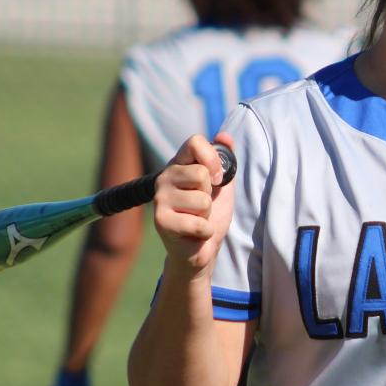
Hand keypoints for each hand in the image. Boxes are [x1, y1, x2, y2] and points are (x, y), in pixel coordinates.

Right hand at [153, 134, 235, 272]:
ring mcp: (160, 199)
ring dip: (207, 215)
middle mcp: (164, 178)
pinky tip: (194, 234)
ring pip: (202, 200)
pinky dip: (206, 232)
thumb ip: (224, 160)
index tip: (217, 177)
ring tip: (197, 219)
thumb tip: (225, 136)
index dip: (212, 158)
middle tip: (202, 206)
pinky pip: (200, 223)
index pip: (194, 142)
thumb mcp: (222, 184)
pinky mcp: (162, 221)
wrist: (201, 249)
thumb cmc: (209, 215)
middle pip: (200, 173)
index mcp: (178, 164)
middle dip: (210, 194)